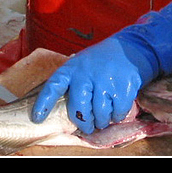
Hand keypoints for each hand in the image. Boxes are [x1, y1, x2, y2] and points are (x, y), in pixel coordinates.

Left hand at [30, 0, 171, 133]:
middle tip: (88, 126)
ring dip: (103, 120)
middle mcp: (86, 73)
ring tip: (105, 115)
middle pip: (79, 109)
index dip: (44, 104)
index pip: (54, 85)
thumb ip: (74, 82)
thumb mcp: (83, 64)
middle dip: (84, 123)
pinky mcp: (123, 87)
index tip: (37, 118)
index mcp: (73, 67)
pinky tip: (117, 108)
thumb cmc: (104, 59)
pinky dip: (117, 115)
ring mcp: (105, 80)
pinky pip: (117, 113)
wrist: (133, 46)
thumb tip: (72, 112)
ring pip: (99, 115)